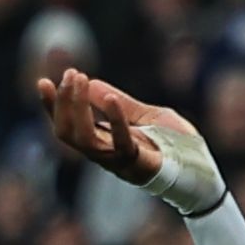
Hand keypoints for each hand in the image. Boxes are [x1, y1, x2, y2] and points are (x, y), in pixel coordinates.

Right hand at [41, 66, 222, 213]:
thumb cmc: (174, 145)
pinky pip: (120, 145)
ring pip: (84, 141)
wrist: (202, 171)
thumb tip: (91, 82)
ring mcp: (120, 162)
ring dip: (78, 109)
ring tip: (82, 80)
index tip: (42, 81)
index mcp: (104, 143)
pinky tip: (111, 98)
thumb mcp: (146, 115)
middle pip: (68, 133)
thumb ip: (121, 103)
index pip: (67, 126)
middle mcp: (106, 155)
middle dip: (64, 103)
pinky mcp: (140, 165)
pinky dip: (114, 121)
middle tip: (71, 74)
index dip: (51, 106)